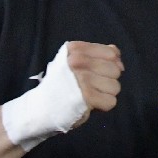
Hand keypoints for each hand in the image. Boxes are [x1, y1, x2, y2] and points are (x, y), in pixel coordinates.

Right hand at [1, 41, 122, 151]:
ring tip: (91, 95)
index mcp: (75, 49)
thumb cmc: (62, 84)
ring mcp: (80, 79)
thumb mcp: (76, 62)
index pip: (111, 53)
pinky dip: (103, 106)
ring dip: (106, 94)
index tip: (103, 72)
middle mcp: (77, 61)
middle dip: (108, 80)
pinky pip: (110, 101)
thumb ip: (98, 55)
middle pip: (115, 70)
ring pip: (115, 86)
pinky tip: (91, 104)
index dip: (114, 63)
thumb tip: (118, 57)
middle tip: (93, 86)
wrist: (39, 108)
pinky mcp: (84, 97)